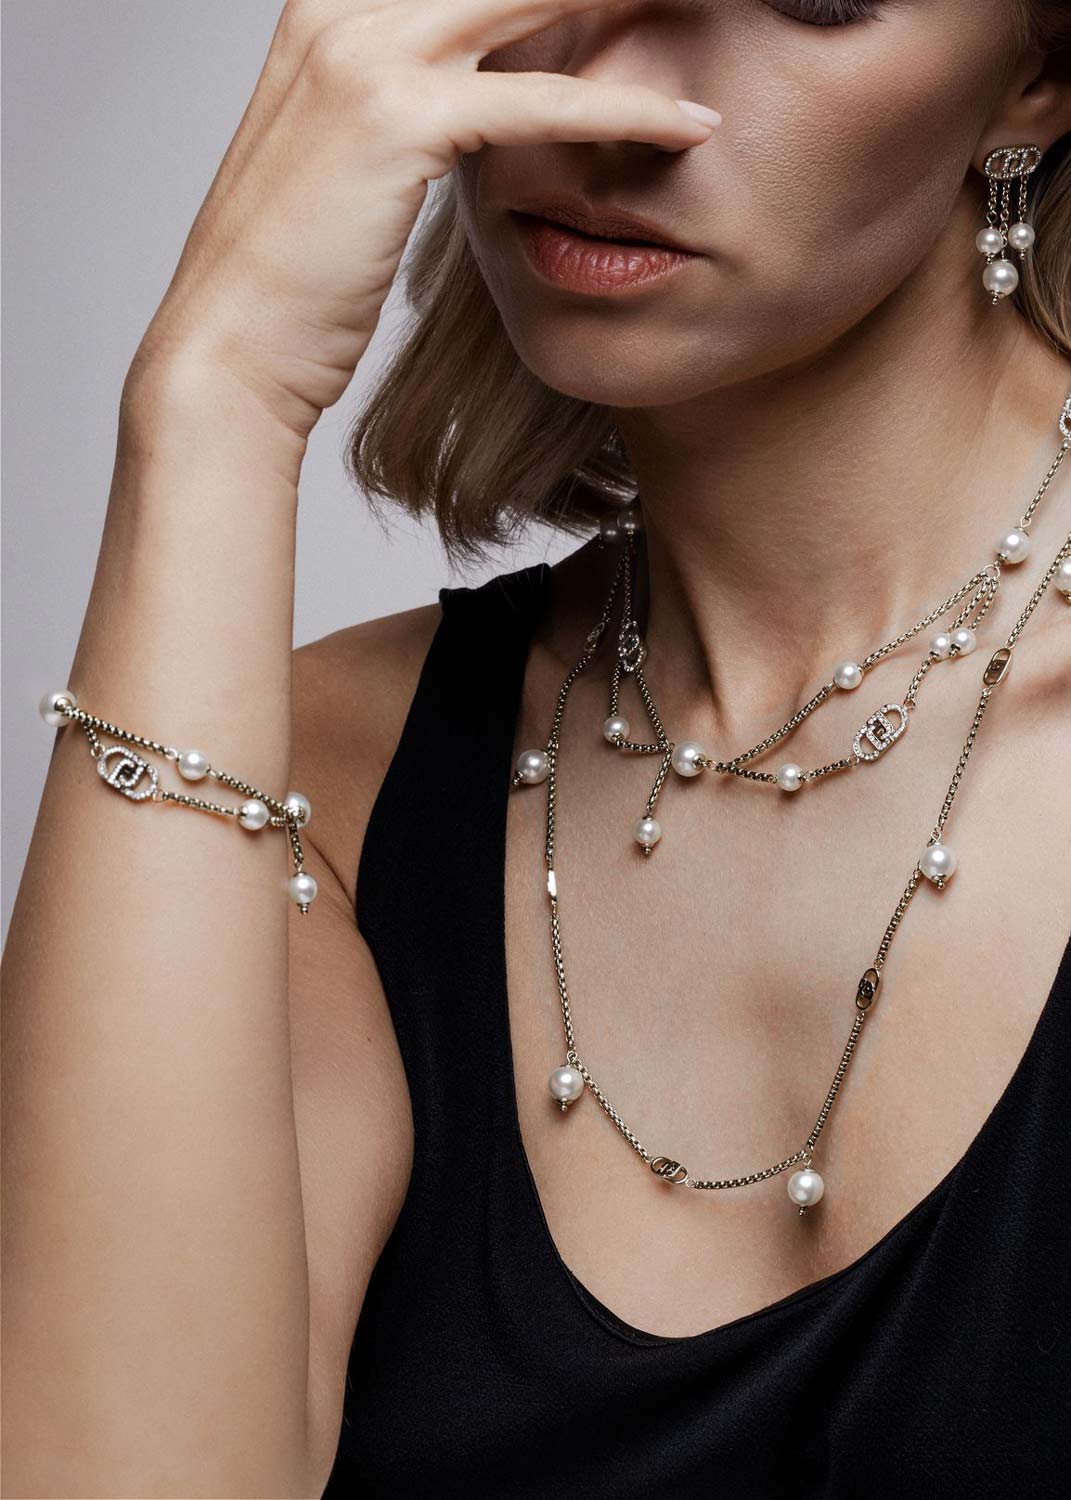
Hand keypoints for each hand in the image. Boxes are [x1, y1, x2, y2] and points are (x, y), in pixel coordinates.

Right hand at [129, 0, 718, 439]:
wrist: (232, 346)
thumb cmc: (293, 277)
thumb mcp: (347, 162)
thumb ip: (408, 104)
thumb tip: (478, 99)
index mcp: (329, 5)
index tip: (618, 1)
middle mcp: (341, 7)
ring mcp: (363, 53)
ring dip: (628, 1)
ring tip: (703, 11)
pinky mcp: (397, 120)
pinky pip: (538, 101)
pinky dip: (625, 109)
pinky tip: (689, 126)